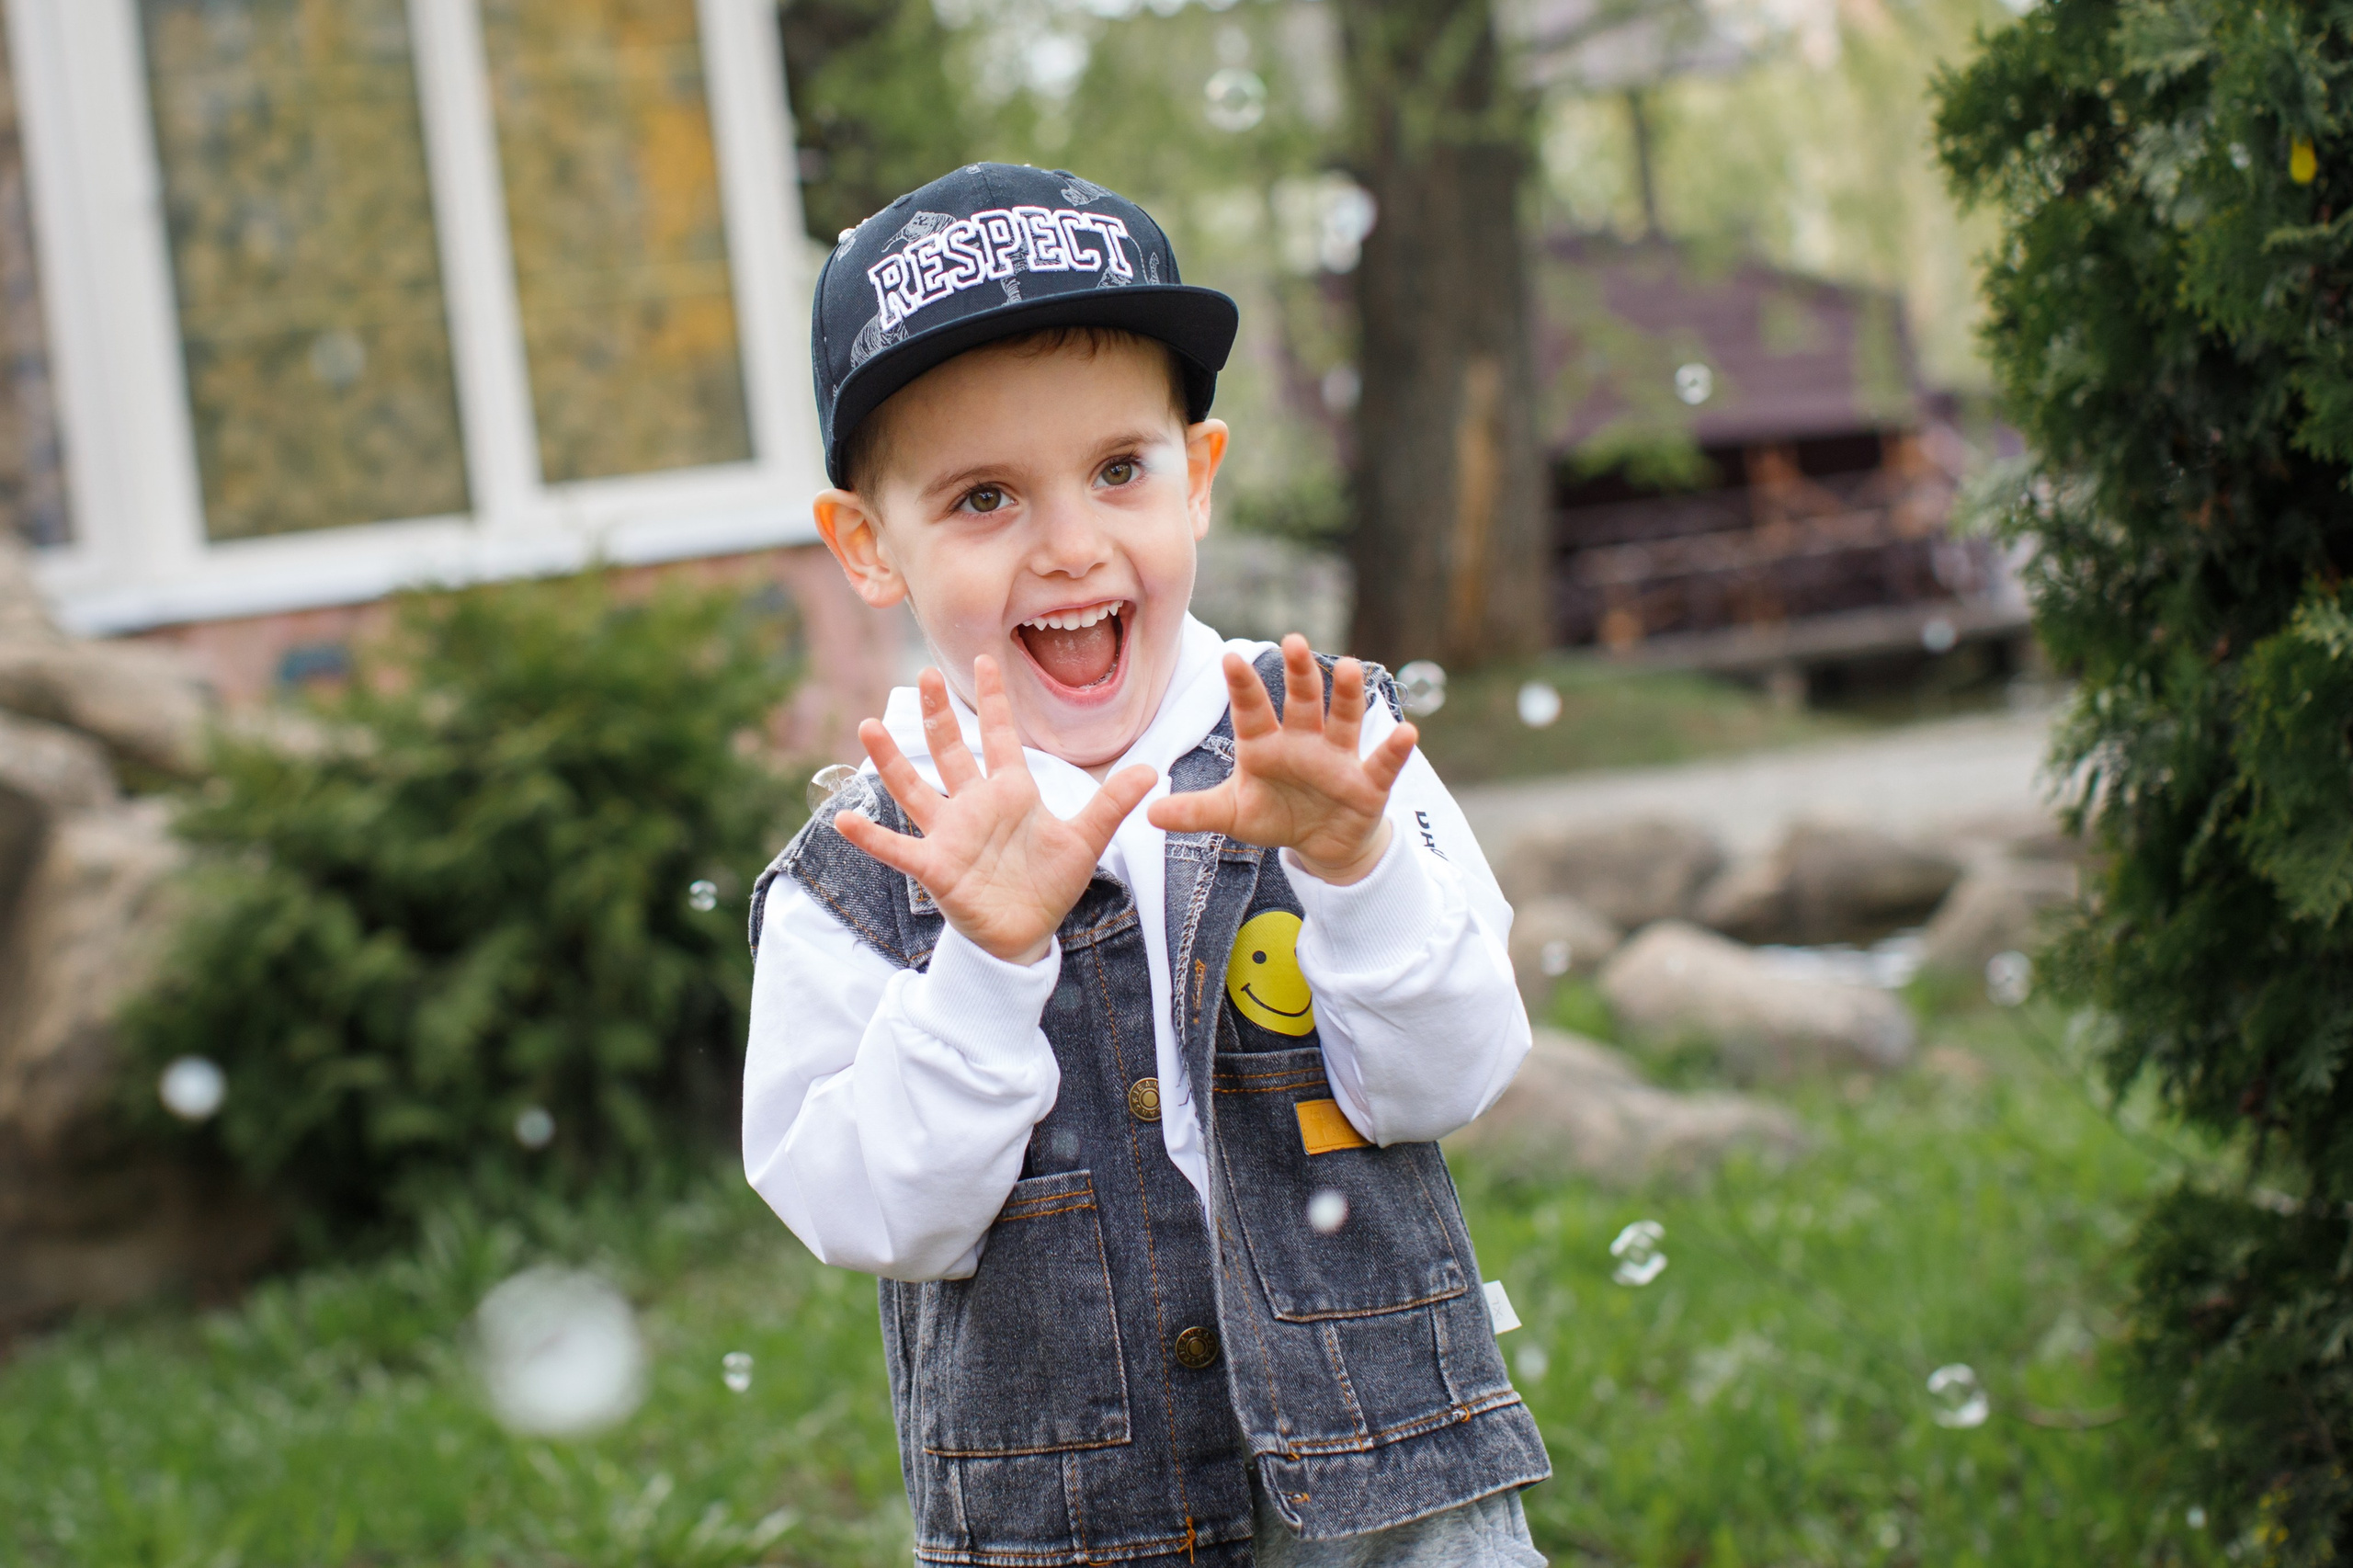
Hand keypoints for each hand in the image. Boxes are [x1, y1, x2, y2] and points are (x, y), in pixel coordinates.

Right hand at [834, 658, 1154, 965]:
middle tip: (921, 674)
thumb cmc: (1049, 884)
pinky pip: (897, 848)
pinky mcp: (935, 867)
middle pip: (951, 750)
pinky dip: (871, 837)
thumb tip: (1153, 771)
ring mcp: (951, 834)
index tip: (984, 660)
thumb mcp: (1085, 841)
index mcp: (1011, 792)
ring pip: (916, 788)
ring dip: (892, 760)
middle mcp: (975, 805)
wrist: (1027, 934)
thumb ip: (1111, 804)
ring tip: (868, 727)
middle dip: (937, 714)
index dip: (992, 700)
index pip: (1000, 736)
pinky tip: (843, 820)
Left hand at [1146, 635, 1416, 885]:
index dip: (1242, 686)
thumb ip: (1196, 812)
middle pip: (1301, 701)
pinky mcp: (1366, 783)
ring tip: (1348, 666)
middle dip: (1298, 673)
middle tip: (1293, 641)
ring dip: (1345, 694)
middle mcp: (1303, 741)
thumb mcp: (1232, 815)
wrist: (1320, 844)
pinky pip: (1382, 763)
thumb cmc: (1276, 816)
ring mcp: (1337, 758)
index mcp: (1265, 744)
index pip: (1252, 710)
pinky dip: (1394, 749)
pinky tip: (1407, 732)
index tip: (1229, 658)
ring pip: (1342, 719)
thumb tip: (1148, 814)